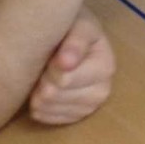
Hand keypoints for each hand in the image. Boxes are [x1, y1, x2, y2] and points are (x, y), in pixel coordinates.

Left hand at [28, 9, 114, 124]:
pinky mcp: (76, 117)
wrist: (73, 36)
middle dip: (43, 80)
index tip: (52, 54)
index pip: (64, 80)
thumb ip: (75, 41)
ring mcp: (90, 107)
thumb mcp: (79, 26)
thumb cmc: (75, 30)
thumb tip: (66, 62)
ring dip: (38, 92)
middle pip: (53, 96)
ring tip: (46, 75)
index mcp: (106, 67)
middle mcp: (103, 91)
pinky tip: (44, 89)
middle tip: (47, 65)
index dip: (50, 67)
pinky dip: (39, 105)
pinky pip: (45, 118)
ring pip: (46, 108)